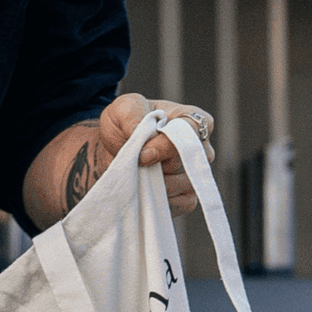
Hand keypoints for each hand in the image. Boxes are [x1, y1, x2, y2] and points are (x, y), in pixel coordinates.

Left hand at [64, 93, 211, 214]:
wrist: (112, 148)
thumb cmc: (124, 123)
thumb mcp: (123, 109)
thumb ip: (133, 118)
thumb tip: (145, 142)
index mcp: (191, 118)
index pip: (193, 130)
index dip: (168, 145)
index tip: (143, 154)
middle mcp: (199, 145)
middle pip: (189, 160)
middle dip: (159, 165)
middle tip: (136, 163)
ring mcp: (195, 172)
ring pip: (187, 183)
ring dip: (158, 183)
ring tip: (139, 174)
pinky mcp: (188, 194)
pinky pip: (185, 202)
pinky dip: (162, 199)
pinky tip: (146, 190)